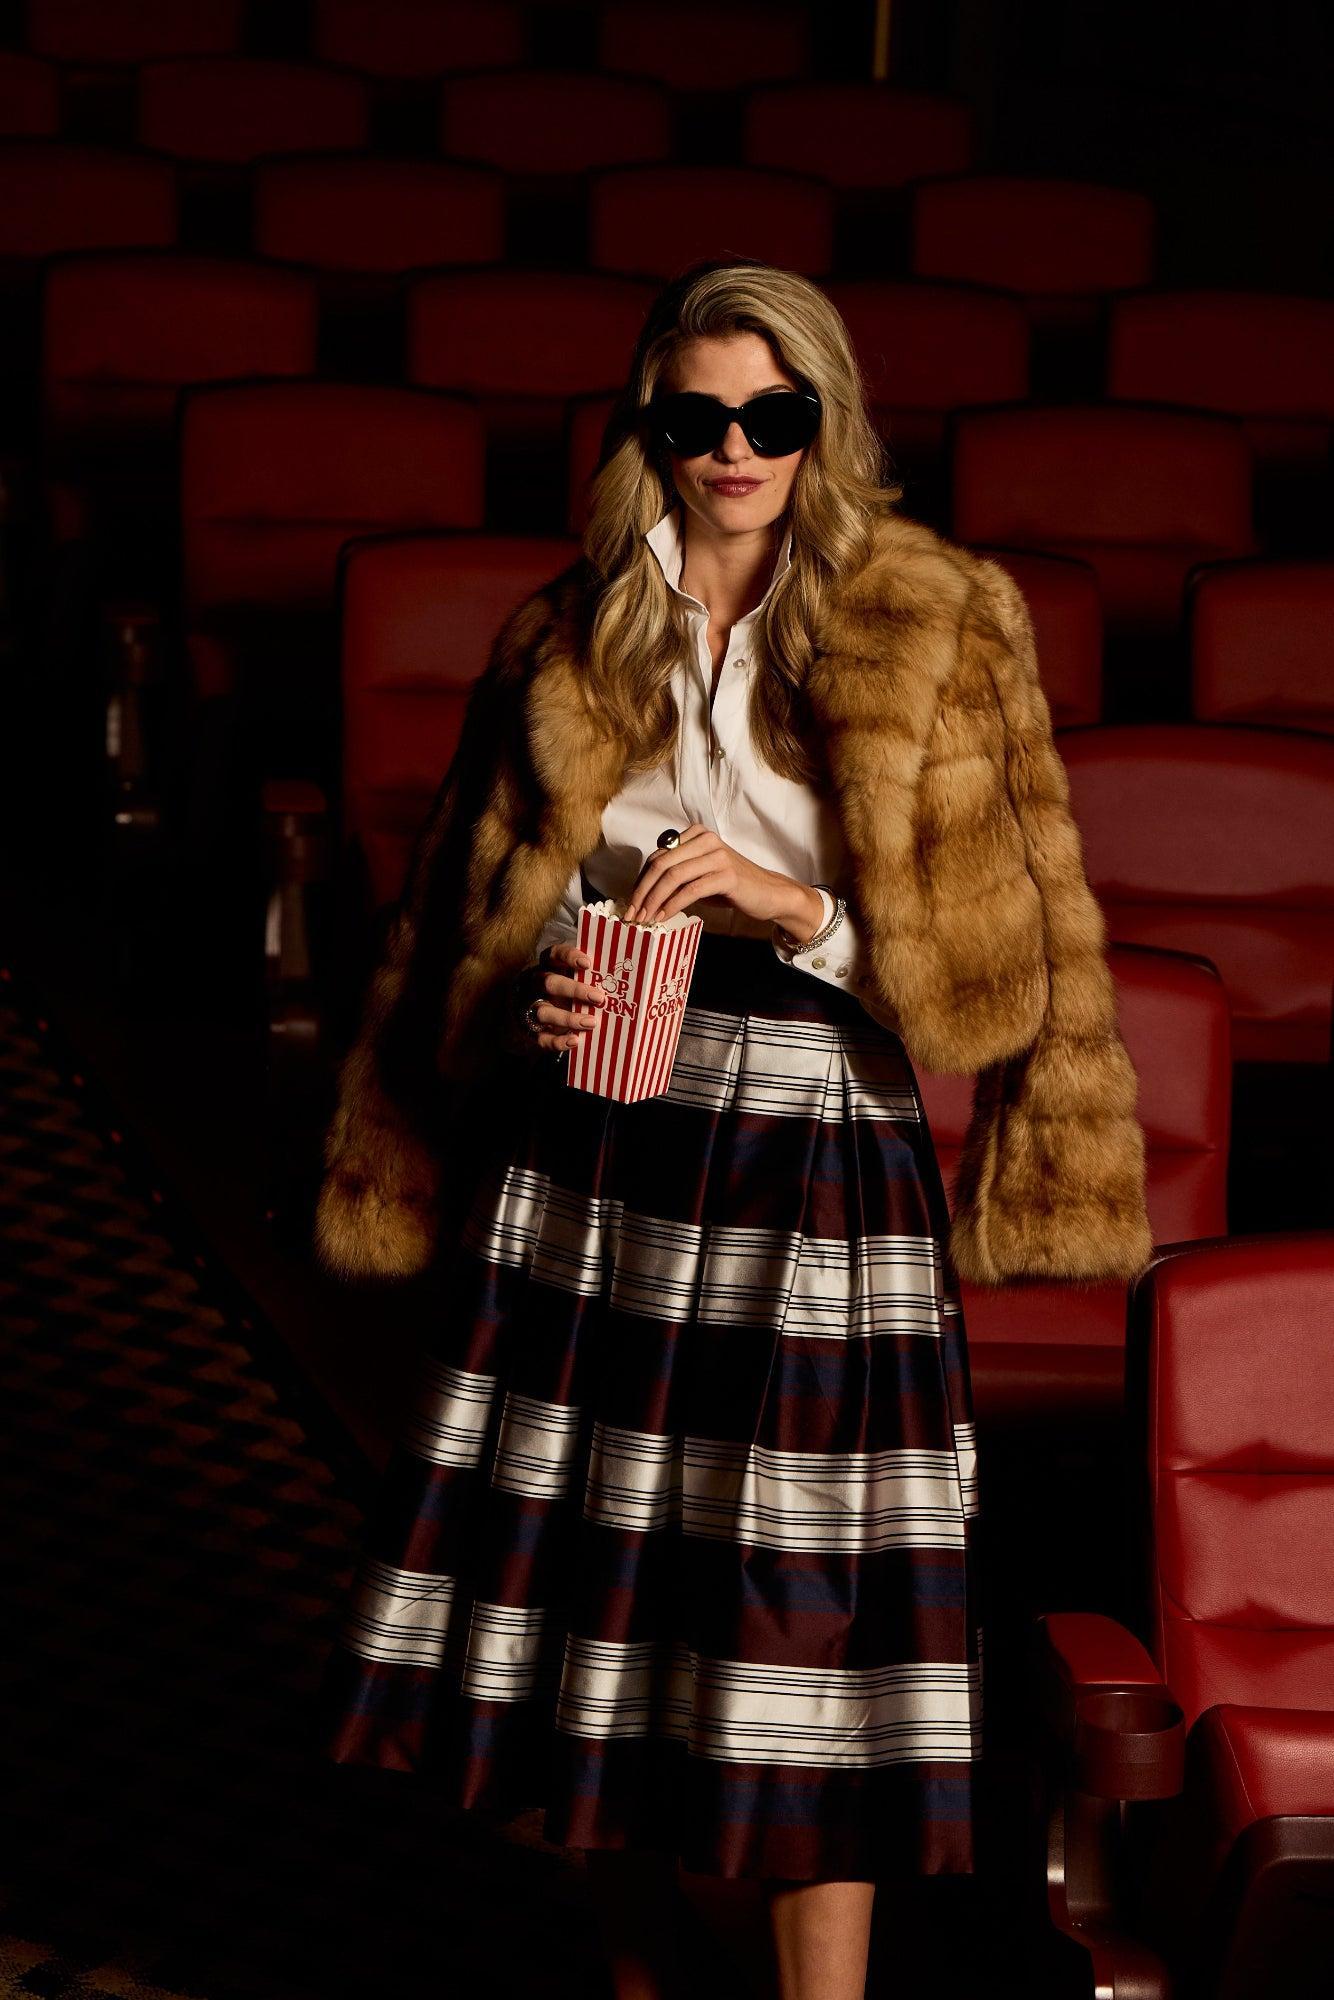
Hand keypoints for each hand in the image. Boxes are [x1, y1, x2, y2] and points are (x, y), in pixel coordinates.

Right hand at [516, 940, 607, 1053]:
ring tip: (591, 1023)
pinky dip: (557, 1041)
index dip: (568, 957)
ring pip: (544, 1012)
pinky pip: (541, 1037)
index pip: (554, 955)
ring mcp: (532, 1008)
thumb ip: (593, 979)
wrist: (535, 1016)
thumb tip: (628, 983)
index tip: (588, 963)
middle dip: (574, 990)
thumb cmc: (566, 993)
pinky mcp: (531, 1031)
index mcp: (548, 967)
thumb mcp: (575, 981)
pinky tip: (574, 1041)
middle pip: (550, 983)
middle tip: (599, 997)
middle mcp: (537, 985)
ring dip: (568, 1018)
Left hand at [621, 825, 822, 936]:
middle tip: (632, 914)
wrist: (769, 894)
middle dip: (642, 892)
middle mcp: (706, 840)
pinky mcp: (727, 875)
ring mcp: (717, 856)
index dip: (640, 880)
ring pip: (673, 876)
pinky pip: (690, 890)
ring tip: (645, 919)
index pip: (657, 856)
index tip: (632, 903)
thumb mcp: (700, 875)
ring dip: (654, 900)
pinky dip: (673, 905)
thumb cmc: (732, 886)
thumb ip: (676, 875)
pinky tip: (664, 917)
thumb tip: (643, 892)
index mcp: (696, 835)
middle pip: (661, 864)